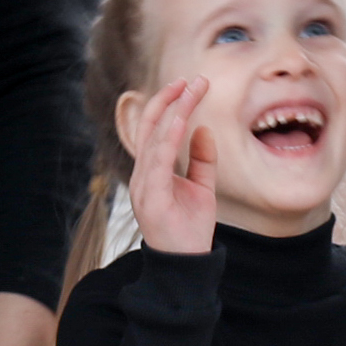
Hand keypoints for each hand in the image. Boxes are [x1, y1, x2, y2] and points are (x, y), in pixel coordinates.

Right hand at [126, 78, 219, 257]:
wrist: (187, 267)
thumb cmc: (191, 229)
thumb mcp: (202, 188)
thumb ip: (202, 160)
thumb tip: (203, 129)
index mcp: (151, 171)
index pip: (154, 129)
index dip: (168, 103)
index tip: (189, 83)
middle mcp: (143, 174)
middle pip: (150, 126)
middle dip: (169, 99)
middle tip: (192, 79)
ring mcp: (144, 185)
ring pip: (154, 138)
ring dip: (173, 110)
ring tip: (191, 90)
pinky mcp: (152, 198)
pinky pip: (158, 161)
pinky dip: (169, 137)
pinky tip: (183, 119)